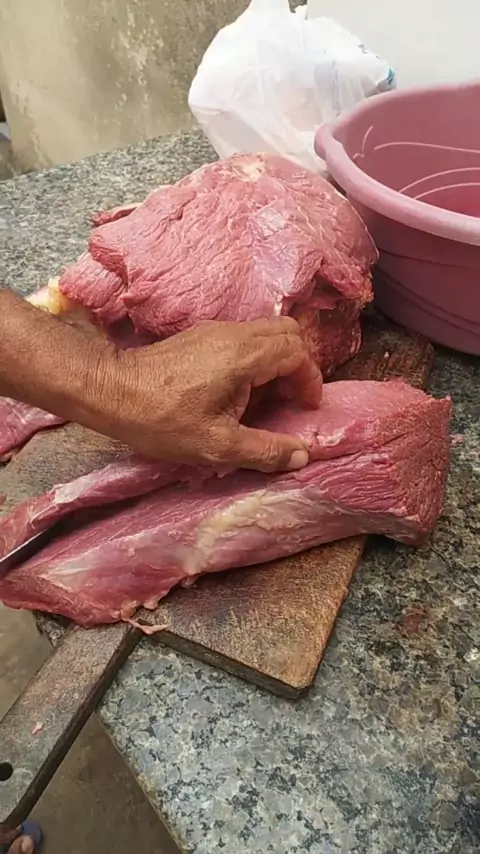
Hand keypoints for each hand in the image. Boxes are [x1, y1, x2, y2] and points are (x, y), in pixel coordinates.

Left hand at [100, 318, 322, 472]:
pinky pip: (242, 338)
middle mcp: (234, 334)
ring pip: (264, 333)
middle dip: (298, 364)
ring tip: (265, 399)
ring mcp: (215, 331)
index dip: (310, 378)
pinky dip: (254, 359)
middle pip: (286, 333)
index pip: (297, 351)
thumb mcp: (217, 445)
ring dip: (275, 362)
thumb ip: (264, 450)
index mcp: (245, 355)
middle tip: (290, 399)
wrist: (111, 391)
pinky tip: (237, 392)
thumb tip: (302, 456)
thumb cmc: (162, 418)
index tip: (306, 406)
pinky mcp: (199, 336)